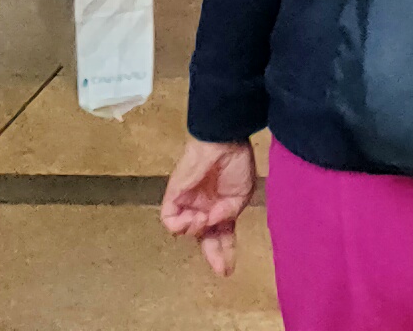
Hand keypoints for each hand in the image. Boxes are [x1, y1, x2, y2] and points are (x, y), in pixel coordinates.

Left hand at [161, 136, 256, 276]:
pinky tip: (195, 218)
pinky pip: (170, 220)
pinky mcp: (174, 196)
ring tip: (206, 222)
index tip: (227, 271)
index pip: (220, 236)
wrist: (224, 141)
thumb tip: (214, 224)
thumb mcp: (241, 195)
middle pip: (204, 238)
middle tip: (220, 267)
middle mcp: (204, 208)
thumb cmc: (236, 163)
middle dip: (212, 254)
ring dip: (197, 232)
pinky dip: (182, 225)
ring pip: (186, 231)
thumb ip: (228, 214)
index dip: (224, 253)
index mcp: (221, 208)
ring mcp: (189, 203)